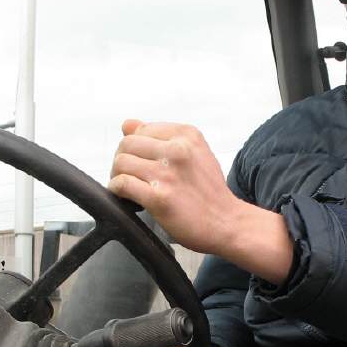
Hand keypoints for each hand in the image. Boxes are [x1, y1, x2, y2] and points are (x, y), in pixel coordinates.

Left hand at [108, 119, 294, 284]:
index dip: (135, 148)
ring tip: (129, 188)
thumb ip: (162, 137)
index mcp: (187, 135)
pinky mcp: (160, 197)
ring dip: (118, 176)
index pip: (141, 129)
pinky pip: (123, 184)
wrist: (228, 223)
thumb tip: (127, 124)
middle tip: (130, 176)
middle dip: (123, 160)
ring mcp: (169, 173)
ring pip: (121, 162)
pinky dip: (118, 191)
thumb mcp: (194, 154)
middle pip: (127, 144)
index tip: (141, 163)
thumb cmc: (210, 192)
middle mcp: (178, 149)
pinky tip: (128, 198)